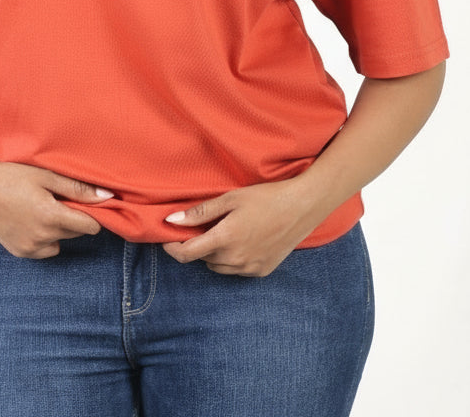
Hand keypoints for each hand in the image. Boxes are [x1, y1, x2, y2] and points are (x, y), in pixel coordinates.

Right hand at [0, 159, 113, 258]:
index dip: (92, 214)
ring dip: (59, 230)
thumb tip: (108, 198)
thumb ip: (78, 189)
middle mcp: (42, 237)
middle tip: (57, 199)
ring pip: (60, 242)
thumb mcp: (47, 177)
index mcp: (51, 217)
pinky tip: (32, 221)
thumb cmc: (12, 176)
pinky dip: (45, 239)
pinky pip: (44, 250)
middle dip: (73, 218)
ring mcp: (29, 248)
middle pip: (75, 233)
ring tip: (43, 209)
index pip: (89, 227)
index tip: (85, 202)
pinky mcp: (19, 253)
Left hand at [162, 178, 319, 276]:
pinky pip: (236, 270)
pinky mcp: (261, 272)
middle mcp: (235, 259)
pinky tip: (241, 241)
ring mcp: (250, 268)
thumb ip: (200, 213)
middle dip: (197, 245)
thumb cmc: (266, 197)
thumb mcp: (230, 199)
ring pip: (218, 267)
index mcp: (225, 239)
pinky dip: (231, 260)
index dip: (172, 248)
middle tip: (203, 227)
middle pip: (202, 259)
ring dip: (213, 254)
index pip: (187, 254)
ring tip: (223, 232)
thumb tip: (171, 221)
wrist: (302, 206)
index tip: (167, 240)